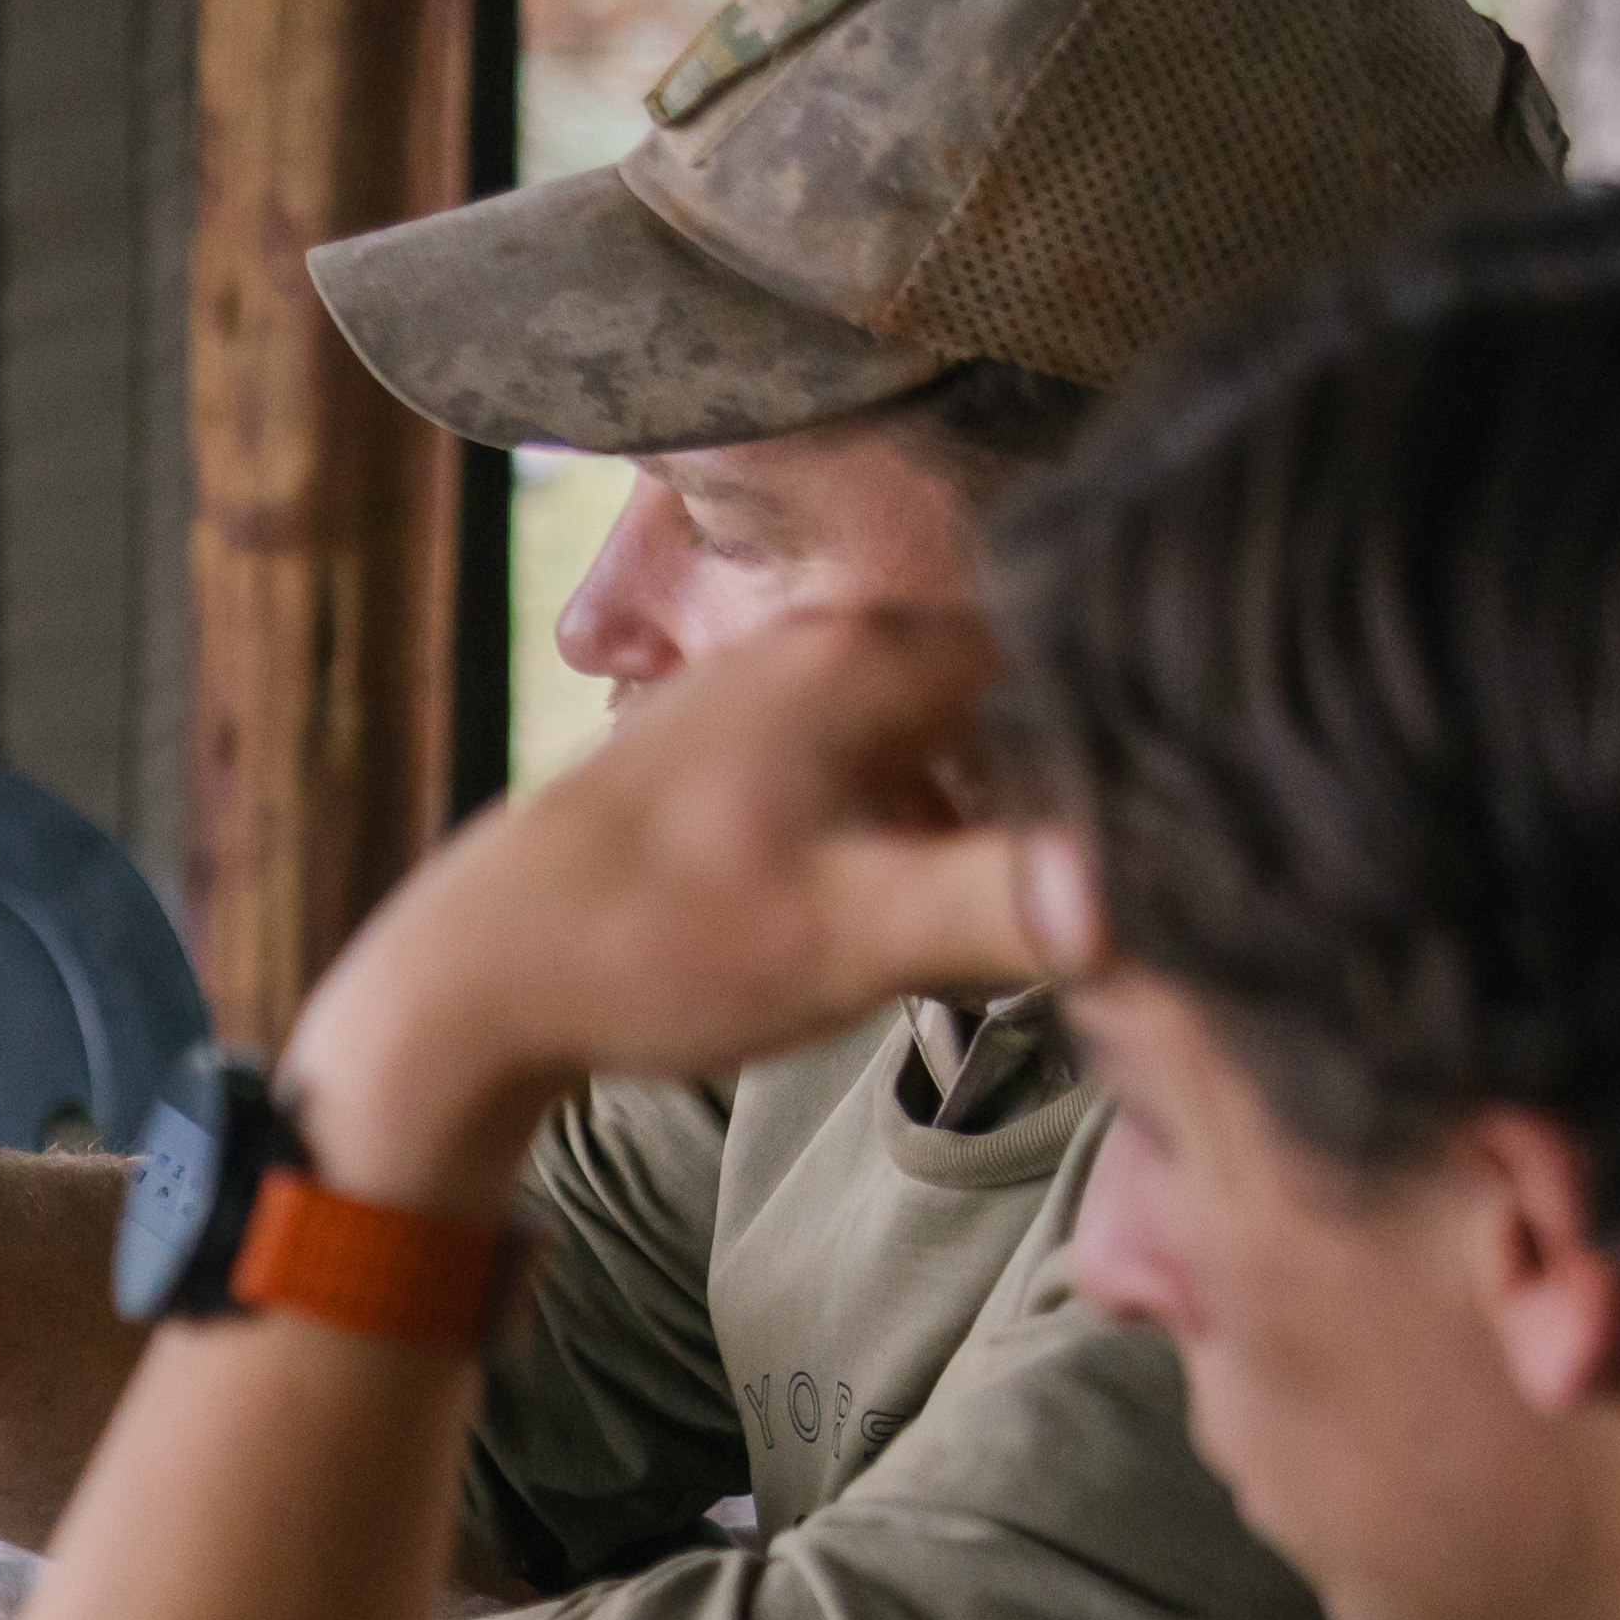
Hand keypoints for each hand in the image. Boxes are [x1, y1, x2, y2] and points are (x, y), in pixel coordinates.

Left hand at [284, 612, 1091, 1211]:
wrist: (476, 979)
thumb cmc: (652, 946)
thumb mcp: (851, 936)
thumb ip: (1003, 903)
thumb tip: (1143, 891)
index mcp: (873, 651)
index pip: (1080, 666)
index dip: (1125, 764)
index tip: (1141, 855)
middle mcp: (823, 641)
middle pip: (1015, 708)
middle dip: (1043, 812)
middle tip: (1039, 923)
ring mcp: (770, 689)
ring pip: (942, 749)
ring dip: (970, 838)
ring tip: (952, 937)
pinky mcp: (734, 750)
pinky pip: (870, 778)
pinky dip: (898, 844)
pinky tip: (877, 925)